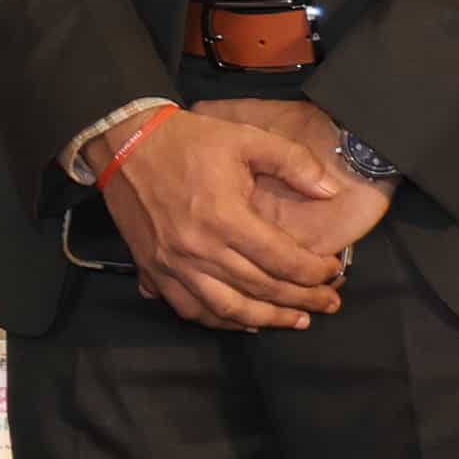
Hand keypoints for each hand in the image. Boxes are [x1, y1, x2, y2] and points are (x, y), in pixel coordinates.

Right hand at [91, 101, 362, 330]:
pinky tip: (244, 321)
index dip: (314, 271)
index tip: (333, 272)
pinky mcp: (154, 269)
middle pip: (261, 288)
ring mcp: (174, 264)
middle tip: (329, 301)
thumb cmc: (187, 141)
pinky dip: (220, 321)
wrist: (125, 144)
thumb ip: (294, 163)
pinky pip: (190, 308)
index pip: (282, 259)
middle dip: (302, 299)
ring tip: (296, 320)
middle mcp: (200, 249)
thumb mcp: (246, 137)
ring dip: (267, 319)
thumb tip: (330, 190)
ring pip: (228, 308)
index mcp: (225, 217)